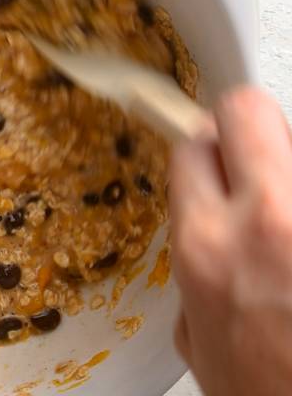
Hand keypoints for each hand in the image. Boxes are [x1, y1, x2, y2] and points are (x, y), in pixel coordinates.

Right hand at [170, 88, 291, 395]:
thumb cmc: (270, 393)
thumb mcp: (202, 339)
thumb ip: (196, 273)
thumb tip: (206, 246)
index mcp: (208, 245)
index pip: (194, 145)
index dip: (200, 147)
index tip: (207, 148)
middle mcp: (268, 219)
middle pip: (247, 110)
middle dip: (239, 123)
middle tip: (247, 149)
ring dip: (283, 168)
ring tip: (285, 215)